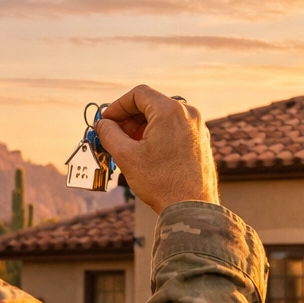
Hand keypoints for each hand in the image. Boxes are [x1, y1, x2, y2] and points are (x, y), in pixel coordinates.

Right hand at [95, 85, 219, 214]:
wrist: (192, 208)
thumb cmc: (161, 183)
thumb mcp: (126, 155)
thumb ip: (109, 133)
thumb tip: (103, 124)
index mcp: (171, 110)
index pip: (138, 94)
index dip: (117, 106)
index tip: (106, 121)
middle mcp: (188, 114)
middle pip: (151, 104)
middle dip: (129, 119)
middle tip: (114, 135)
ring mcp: (197, 128)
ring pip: (163, 117)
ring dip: (142, 128)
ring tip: (128, 147)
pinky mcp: (200, 142)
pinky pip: (174, 129)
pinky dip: (157, 135)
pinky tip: (146, 154)